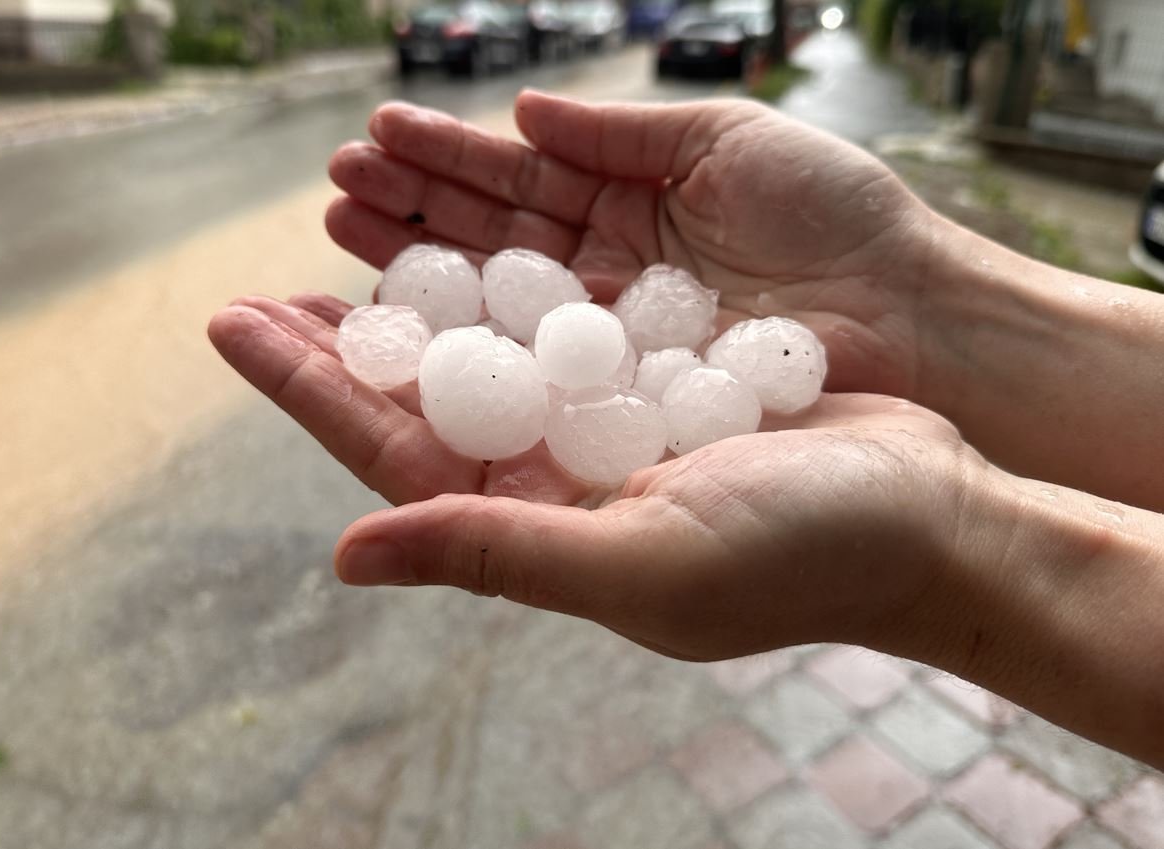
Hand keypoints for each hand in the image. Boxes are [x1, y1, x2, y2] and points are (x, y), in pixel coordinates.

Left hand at [207, 293, 974, 659]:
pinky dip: (514, 268)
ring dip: (420, 285)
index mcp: (534, 520)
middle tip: (268, 274)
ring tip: (359, 224)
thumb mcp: (634, 562)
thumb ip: (491, 551)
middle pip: (423, 389)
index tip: (234, 319)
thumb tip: (345, 558)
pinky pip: (563, 310)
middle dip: (342, 334)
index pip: (389, 445)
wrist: (932, 510)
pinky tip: (476, 230)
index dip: (306, 383)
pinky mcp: (660, 374)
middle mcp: (556, 472)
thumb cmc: (795, 553)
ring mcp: (607, 420)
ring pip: (486, 340)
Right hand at [326, 90, 940, 398]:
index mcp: (628, 212)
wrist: (913, 319)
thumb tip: (527, 114)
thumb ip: (621, 135)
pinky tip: (399, 320)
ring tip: (339, 233)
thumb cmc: (837, 223)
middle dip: (408, 215)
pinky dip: (462, 349)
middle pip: (487, 248)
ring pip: (492, 308)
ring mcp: (603, 348)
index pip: (515, 186)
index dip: (444, 164)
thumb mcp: (724, 145)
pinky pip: (524, 374)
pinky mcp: (614, 405)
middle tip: (332, 191)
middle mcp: (602, 284)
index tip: (370, 143)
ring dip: (415, 271)